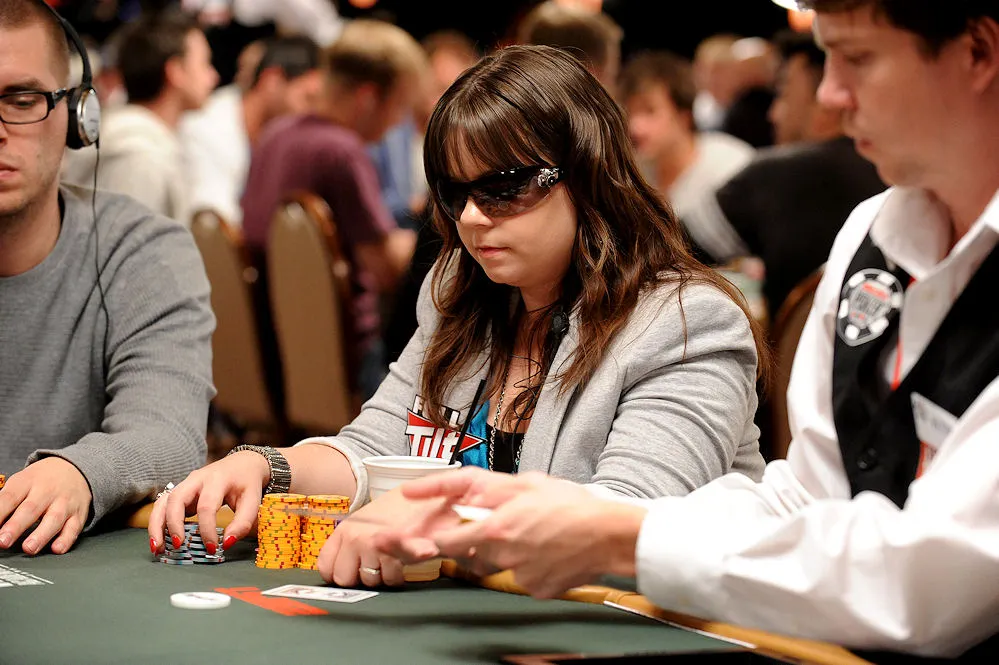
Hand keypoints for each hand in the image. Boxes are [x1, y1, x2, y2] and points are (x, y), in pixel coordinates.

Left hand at [0, 457, 92, 554]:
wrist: (74, 469)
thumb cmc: (41, 480)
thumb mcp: (21, 482)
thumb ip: (6, 501)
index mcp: (27, 482)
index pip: (10, 497)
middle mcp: (47, 492)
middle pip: (31, 509)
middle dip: (16, 526)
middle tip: (4, 541)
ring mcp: (64, 503)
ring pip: (54, 519)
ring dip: (41, 535)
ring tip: (29, 548)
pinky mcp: (78, 514)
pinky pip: (74, 527)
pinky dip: (66, 539)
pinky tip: (57, 548)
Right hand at [147, 451, 269, 556]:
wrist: (242, 464)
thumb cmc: (246, 483)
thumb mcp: (253, 500)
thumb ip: (243, 522)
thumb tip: (227, 544)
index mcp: (217, 479)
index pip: (206, 506)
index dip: (207, 529)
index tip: (213, 548)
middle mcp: (197, 479)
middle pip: (176, 499)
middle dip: (174, 525)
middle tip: (178, 547)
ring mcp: (185, 484)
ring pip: (163, 502)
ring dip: (157, 525)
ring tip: (158, 549)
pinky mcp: (180, 492)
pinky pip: (162, 506)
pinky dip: (157, 523)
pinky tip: (160, 541)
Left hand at [318, 488, 454, 587]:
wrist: (425, 493)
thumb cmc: (398, 505)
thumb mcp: (367, 518)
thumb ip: (352, 538)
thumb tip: (342, 559)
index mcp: (345, 529)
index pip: (325, 566)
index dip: (337, 572)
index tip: (348, 571)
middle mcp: (354, 538)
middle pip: (344, 579)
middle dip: (359, 577)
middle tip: (372, 566)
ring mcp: (373, 546)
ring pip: (369, 581)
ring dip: (380, 575)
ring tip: (389, 560)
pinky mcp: (393, 554)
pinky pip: (389, 579)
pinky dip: (397, 575)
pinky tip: (400, 562)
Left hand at [389, 468, 647, 597]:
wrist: (610, 535)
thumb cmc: (570, 504)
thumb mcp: (524, 482)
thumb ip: (485, 487)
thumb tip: (461, 489)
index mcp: (495, 527)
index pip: (445, 542)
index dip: (429, 542)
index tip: (416, 540)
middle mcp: (502, 555)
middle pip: (471, 555)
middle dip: (476, 542)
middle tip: (498, 529)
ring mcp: (519, 576)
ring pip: (498, 565)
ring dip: (506, 551)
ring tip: (536, 533)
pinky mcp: (536, 590)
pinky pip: (522, 577)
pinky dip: (529, 565)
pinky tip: (549, 550)